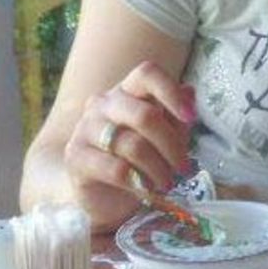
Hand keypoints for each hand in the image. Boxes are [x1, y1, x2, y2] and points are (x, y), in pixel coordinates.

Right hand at [63, 60, 195, 229]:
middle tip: (183, 167)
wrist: (103, 194)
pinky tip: (147, 191)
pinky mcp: (76, 157)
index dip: (171, 92)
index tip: (191, 117)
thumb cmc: (138, 158)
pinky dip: (139, 183)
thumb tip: (190, 93)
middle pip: (145, 115)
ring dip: (158, 168)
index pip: (147, 74)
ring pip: (133, 145)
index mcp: (127, 90)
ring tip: (167, 183)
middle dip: (171, 144)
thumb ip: (176, 117)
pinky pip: (116, 169)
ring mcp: (86, 128)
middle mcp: (104, 103)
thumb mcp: (165, 137)